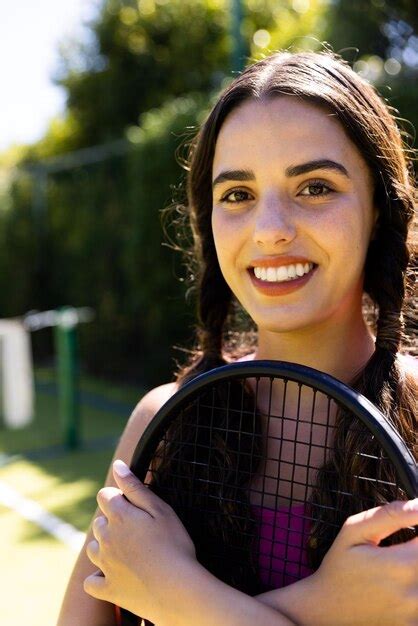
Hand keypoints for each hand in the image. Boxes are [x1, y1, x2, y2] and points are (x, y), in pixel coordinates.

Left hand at [83, 460, 196, 623]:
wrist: (177, 590)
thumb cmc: (174, 545)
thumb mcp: (160, 509)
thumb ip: (134, 487)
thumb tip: (117, 465)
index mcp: (119, 516)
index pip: (104, 496)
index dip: (117, 497)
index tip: (134, 505)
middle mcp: (105, 539)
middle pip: (99, 522)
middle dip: (112, 522)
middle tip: (137, 530)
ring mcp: (104, 565)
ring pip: (93, 549)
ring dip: (104, 546)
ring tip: (128, 551)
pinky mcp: (107, 589)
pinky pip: (91, 582)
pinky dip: (98, 577)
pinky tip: (113, 575)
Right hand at [304, 499, 417, 625]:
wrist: (327, 609)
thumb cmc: (340, 566)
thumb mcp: (354, 530)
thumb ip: (391, 515)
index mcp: (401, 565)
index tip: (408, 533)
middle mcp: (414, 593)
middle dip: (414, 550)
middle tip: (399, 550)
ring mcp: (415, 614)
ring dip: (414, 566)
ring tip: (394, 568)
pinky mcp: (413, 625)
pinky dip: (413, 588)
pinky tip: (398, 586)